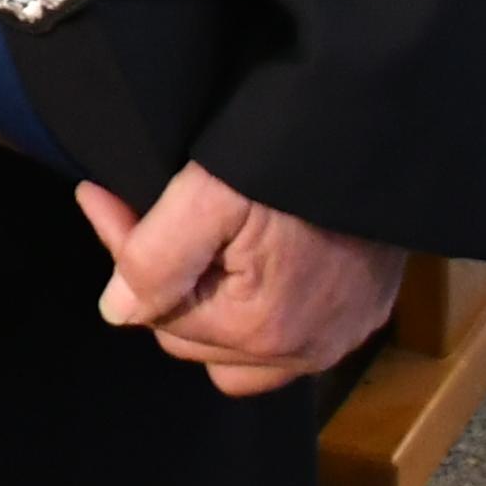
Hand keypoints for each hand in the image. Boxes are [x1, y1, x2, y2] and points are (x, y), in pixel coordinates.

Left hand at [75, 165, 405, 393]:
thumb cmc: (294, 159)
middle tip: (153, 218)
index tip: (103, 197)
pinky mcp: (363, 317)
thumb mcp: (212, 194)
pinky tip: (254, 265)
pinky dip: (259, 314)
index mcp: (259, 331)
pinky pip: (289, 342)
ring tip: (204, 251)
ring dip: (211, 312)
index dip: (127, 255)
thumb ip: (156, 258)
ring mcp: (338, 339)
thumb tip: (117, 311)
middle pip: (194, 341)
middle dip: (168, 285)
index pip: (158, 315)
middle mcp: (302, 353)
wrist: (382, 131)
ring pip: (238, 355)